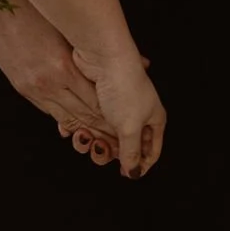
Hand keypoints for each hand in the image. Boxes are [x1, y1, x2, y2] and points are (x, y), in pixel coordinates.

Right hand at [0, 0, 115, 158]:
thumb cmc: (35, 13)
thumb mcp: (69, 29)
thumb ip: (105, 51)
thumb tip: (143, 61)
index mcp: (63, 67)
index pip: (95, 101)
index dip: (111, 116)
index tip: (125, 124)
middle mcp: (49, 83)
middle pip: (83, 115)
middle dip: (102, 129)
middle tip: (119, 141)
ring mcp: (34, 89)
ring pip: (66, 118)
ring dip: (85, 129)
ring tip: (103, 139)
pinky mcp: (22, 89)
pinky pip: (49, 112)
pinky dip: (65, 120)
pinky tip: (77, 126)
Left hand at [82, 49, 165, 179]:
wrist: (103, 56)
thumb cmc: (123, 87)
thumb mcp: (129, 126)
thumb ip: (131, 152)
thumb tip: (134, 172)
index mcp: (154, 119)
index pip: (152, 150)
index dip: (141, 164)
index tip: (126, 174)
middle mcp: (138, 113)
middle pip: (127, 146)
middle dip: (112, 152)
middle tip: (101, 150)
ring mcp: (117, 108)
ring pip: (107, 137)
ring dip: (95, 142)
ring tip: (87, 138)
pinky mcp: (99, 102)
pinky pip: (92, 124)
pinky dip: (83, 130)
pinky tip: (75, 132)